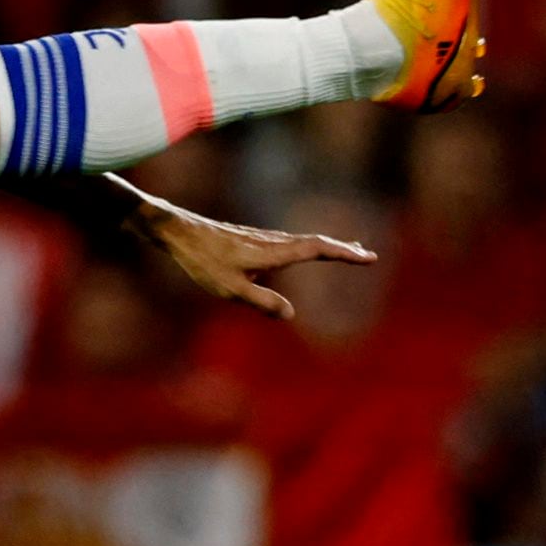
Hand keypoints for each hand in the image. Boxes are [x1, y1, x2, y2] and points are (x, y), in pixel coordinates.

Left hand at [131, 200, 376, 319]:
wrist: (177, 231)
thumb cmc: (202, 261)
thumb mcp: (229, 289)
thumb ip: (261, 301)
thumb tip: (290, 314)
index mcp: (272, 251)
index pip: (317, 249)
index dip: (344, 254)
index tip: (368, 257)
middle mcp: (272, 241)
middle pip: (315, 242)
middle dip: (342, 249)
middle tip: (367, 255)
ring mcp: (262, 238)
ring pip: (302, 240)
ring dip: (327, 245)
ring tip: (345, 250)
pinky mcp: (251, 240)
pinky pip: (289, 242)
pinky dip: (306, 246)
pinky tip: (301, 251)